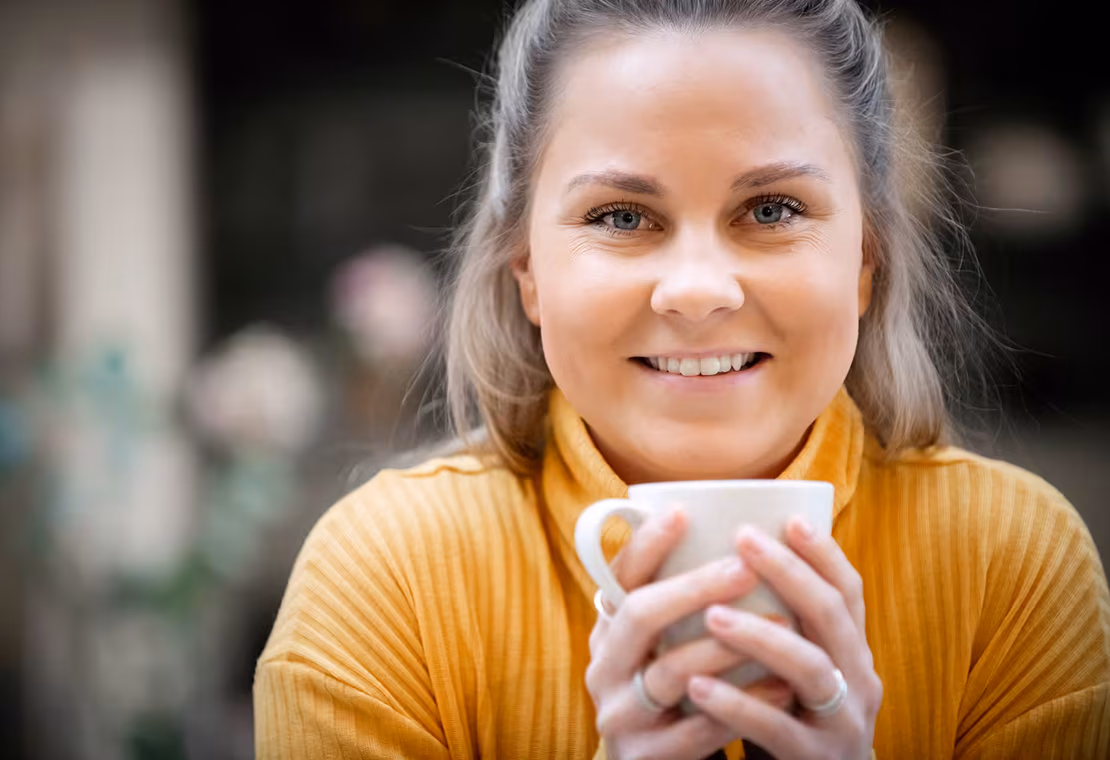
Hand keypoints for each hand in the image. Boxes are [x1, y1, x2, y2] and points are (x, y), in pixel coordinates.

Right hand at [585, 509, 796, 759]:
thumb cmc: (675, 694)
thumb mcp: (661, 646)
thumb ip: (680, 603)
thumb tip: (726, 529)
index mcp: (607, 632)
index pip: (618, 578)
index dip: (645, 544)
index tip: (681, 512)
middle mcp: (603, 668)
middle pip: (640, 615)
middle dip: (695, 586)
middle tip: (745, 567)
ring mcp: (619, 715)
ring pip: (670, 673)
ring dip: (728, 647)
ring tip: (780, 626)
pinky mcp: (643, 758)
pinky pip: (696, 730)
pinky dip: (741, 705)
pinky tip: (780, 688)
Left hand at [685, 518, 882, 759]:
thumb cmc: (787, 721)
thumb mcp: (792, 671)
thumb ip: (778, 625)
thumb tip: (725, 555)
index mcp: (852, 654)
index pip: (848, 592)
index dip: (823, 553)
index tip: (789, 518)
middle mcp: (859, 683)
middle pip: (831, 616)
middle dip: (789, 572)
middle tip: (743, 540)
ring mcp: (842, 724)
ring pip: (810, 668)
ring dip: (760, 636)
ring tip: (712, 615)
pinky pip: (776, 728)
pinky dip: (736, 704)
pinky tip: (697, 686)